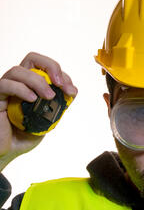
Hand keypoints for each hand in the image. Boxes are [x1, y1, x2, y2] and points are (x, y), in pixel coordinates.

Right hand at [0, 52, 77, 169]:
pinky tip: (32, 99)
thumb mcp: (48, 119)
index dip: (62, 75)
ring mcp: (5, 90)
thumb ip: (58, 104)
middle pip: (32, 58)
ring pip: (18, 70)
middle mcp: (18, 83)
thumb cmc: (25, 135)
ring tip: (49, 97)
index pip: (47, 68)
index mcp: (31, 85)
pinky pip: (5, 85)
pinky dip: (21, 89)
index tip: (71, 91)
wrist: (7, 151)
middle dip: (51, 66)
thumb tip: (72, 91)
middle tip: (61, 84)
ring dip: (38, 81)